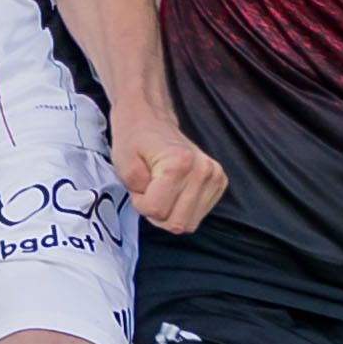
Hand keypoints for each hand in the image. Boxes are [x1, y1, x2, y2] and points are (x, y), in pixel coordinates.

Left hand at [113, 108, 227, 235]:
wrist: (150, 120)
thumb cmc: (135, 140)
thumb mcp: (123, 165)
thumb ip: (137, 191)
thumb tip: (155, 207)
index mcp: (179, 163)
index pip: (157, 211)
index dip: (141, 203)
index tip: (139, 186)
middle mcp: (203, 170)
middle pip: (177, 223)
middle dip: (157, 212)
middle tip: (150, 190)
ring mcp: (214, 175)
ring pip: (189, 223)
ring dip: (170, 213)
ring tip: (162, 190)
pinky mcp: (219, 181)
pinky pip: (198, 216)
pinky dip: (183, 210)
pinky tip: (175, 191)